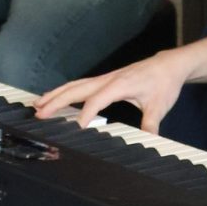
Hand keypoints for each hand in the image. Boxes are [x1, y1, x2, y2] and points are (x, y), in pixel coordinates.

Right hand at [35, 50, 188, 132]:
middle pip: (77, 89)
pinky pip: (80, 84)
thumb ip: (151, 123)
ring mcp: (105, 78)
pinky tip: (55, 97)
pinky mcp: (105, 80)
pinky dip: (65, 90)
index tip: (78, 128)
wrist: (168, 65)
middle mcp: (108, 79)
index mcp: (120, 84)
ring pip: (75, 85)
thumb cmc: (163, 83)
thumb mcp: (160, 106)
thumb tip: (147, 139)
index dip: (86, 114)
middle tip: (39, 113)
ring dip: (55, 94)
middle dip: (56, 100)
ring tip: (37, 104)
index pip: (97, 100)